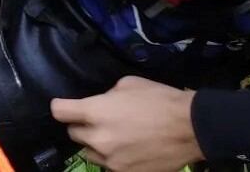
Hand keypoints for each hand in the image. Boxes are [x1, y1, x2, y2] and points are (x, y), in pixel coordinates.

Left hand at [51, 76, 203, 171]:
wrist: (190, 128)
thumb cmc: (159, 99)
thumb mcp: (127, 85)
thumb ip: (106, 96)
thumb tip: (100, 104)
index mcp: (95, 112)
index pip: (59, 111)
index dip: (61, 107)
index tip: (65, 106)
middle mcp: (98, 139)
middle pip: (73, 134)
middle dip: (81, 125)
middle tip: (98, 119)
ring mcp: (111, 161)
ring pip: (89, 153)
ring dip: (96, 144)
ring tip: (114, 136)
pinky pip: (109, 165)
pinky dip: (113, 157)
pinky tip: (128, 148)